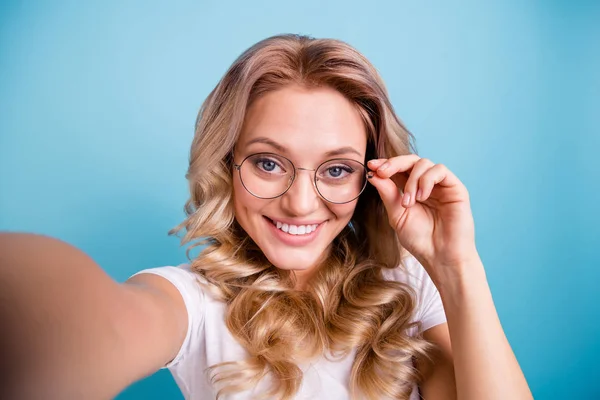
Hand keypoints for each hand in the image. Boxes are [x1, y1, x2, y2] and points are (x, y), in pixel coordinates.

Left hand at [367, 155, 480, 285]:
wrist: (440, 256)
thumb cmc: (420, 239)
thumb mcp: (397, 214)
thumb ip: (387, 193)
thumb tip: (373, 174)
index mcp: (410, 189)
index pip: (398, 169)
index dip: (384, 164)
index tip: (370, 166)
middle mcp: (426, 184)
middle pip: (410, 160)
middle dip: (393, 163)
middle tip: (382, 172)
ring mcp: (441, 185)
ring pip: (424, 163)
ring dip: (411, 180)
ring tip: (408, 202)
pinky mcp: (455, 187)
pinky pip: (440, 170)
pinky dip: (427, 180)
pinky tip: (422, 197)